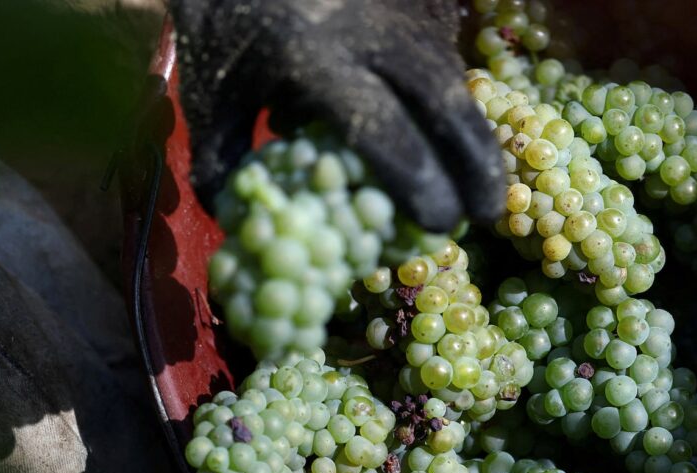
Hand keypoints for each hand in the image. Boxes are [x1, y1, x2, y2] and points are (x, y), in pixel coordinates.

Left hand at [170, 0, 504, 230]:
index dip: (416, 180)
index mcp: (310, 59)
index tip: (435, 223)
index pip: (380, 128)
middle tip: (487, 213)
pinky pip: (445, 56)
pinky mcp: (413, 2)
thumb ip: (222, 159)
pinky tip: (456, 142)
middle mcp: (366, 32)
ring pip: (454, 77)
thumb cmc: (224, 26)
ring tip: (482, 186)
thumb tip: (243, 227)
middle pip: (444, 101)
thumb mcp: (209, 93)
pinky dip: (456, 104)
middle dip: (476, 161)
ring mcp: (396, 12)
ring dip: (475, 135)